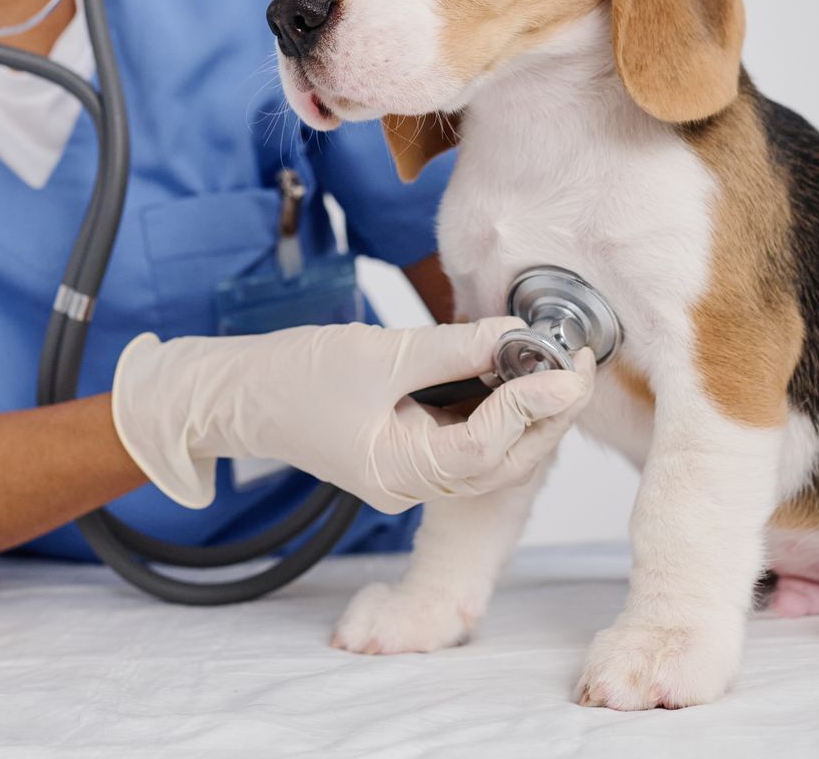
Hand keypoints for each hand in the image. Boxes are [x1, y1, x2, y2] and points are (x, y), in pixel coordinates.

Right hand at [111, 317, 594, 513]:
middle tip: (576, 364)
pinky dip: (500, 410)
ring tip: (555, 365)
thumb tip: (514, 334)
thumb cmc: (294, 379)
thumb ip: (452, 348)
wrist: (242, 393)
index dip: (532, 408)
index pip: (486, 449)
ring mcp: (414, 472)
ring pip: (494, 454)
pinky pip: (471, 438)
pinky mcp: (412, 450)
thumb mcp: (379, 354)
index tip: (565, 369)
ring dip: (529, 413)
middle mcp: (413, 484)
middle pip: (503, 461)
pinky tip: (516, 374)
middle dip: (546, 414)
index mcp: (399, 473)